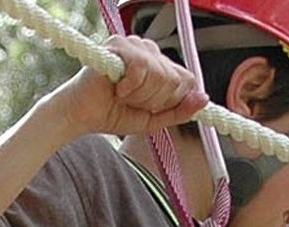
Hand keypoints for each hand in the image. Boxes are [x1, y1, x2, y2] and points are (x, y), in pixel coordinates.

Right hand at [51, 35, 207, 139]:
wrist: (84, 115)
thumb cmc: (116, 114)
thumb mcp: (156, 119)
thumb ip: (181, 111)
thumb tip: (205, 98)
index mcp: (161, 65)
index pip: (187, 80)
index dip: (172, 100)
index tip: (150, 107)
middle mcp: (150, 50)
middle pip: (175, 79)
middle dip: (155, 101)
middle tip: (132, 101)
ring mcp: (134, 44)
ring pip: (161, 75)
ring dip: (141, 96)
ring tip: (123, 95)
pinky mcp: (118, 44)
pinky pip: (141, 68)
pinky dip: (130, 88)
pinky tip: (117, 89)